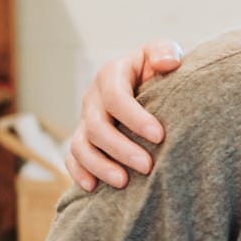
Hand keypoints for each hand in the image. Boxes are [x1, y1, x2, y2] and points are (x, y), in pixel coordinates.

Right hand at [66, 40, 181, 190]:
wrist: (148, 83)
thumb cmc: (158, 68)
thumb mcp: (162, 53)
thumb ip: (165, 52)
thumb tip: (168, 63)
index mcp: (111, 75)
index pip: (117, 97)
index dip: (135, 117)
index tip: (159, 136)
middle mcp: (93, 98)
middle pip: (97, 126)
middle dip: (121, 148)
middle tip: (148, 166)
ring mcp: (85, 120)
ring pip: (81, 145)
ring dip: (99, 165)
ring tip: (124, 182)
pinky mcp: (83, 139)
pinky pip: (72, 158)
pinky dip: (78, 173)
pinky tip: (93, 188)